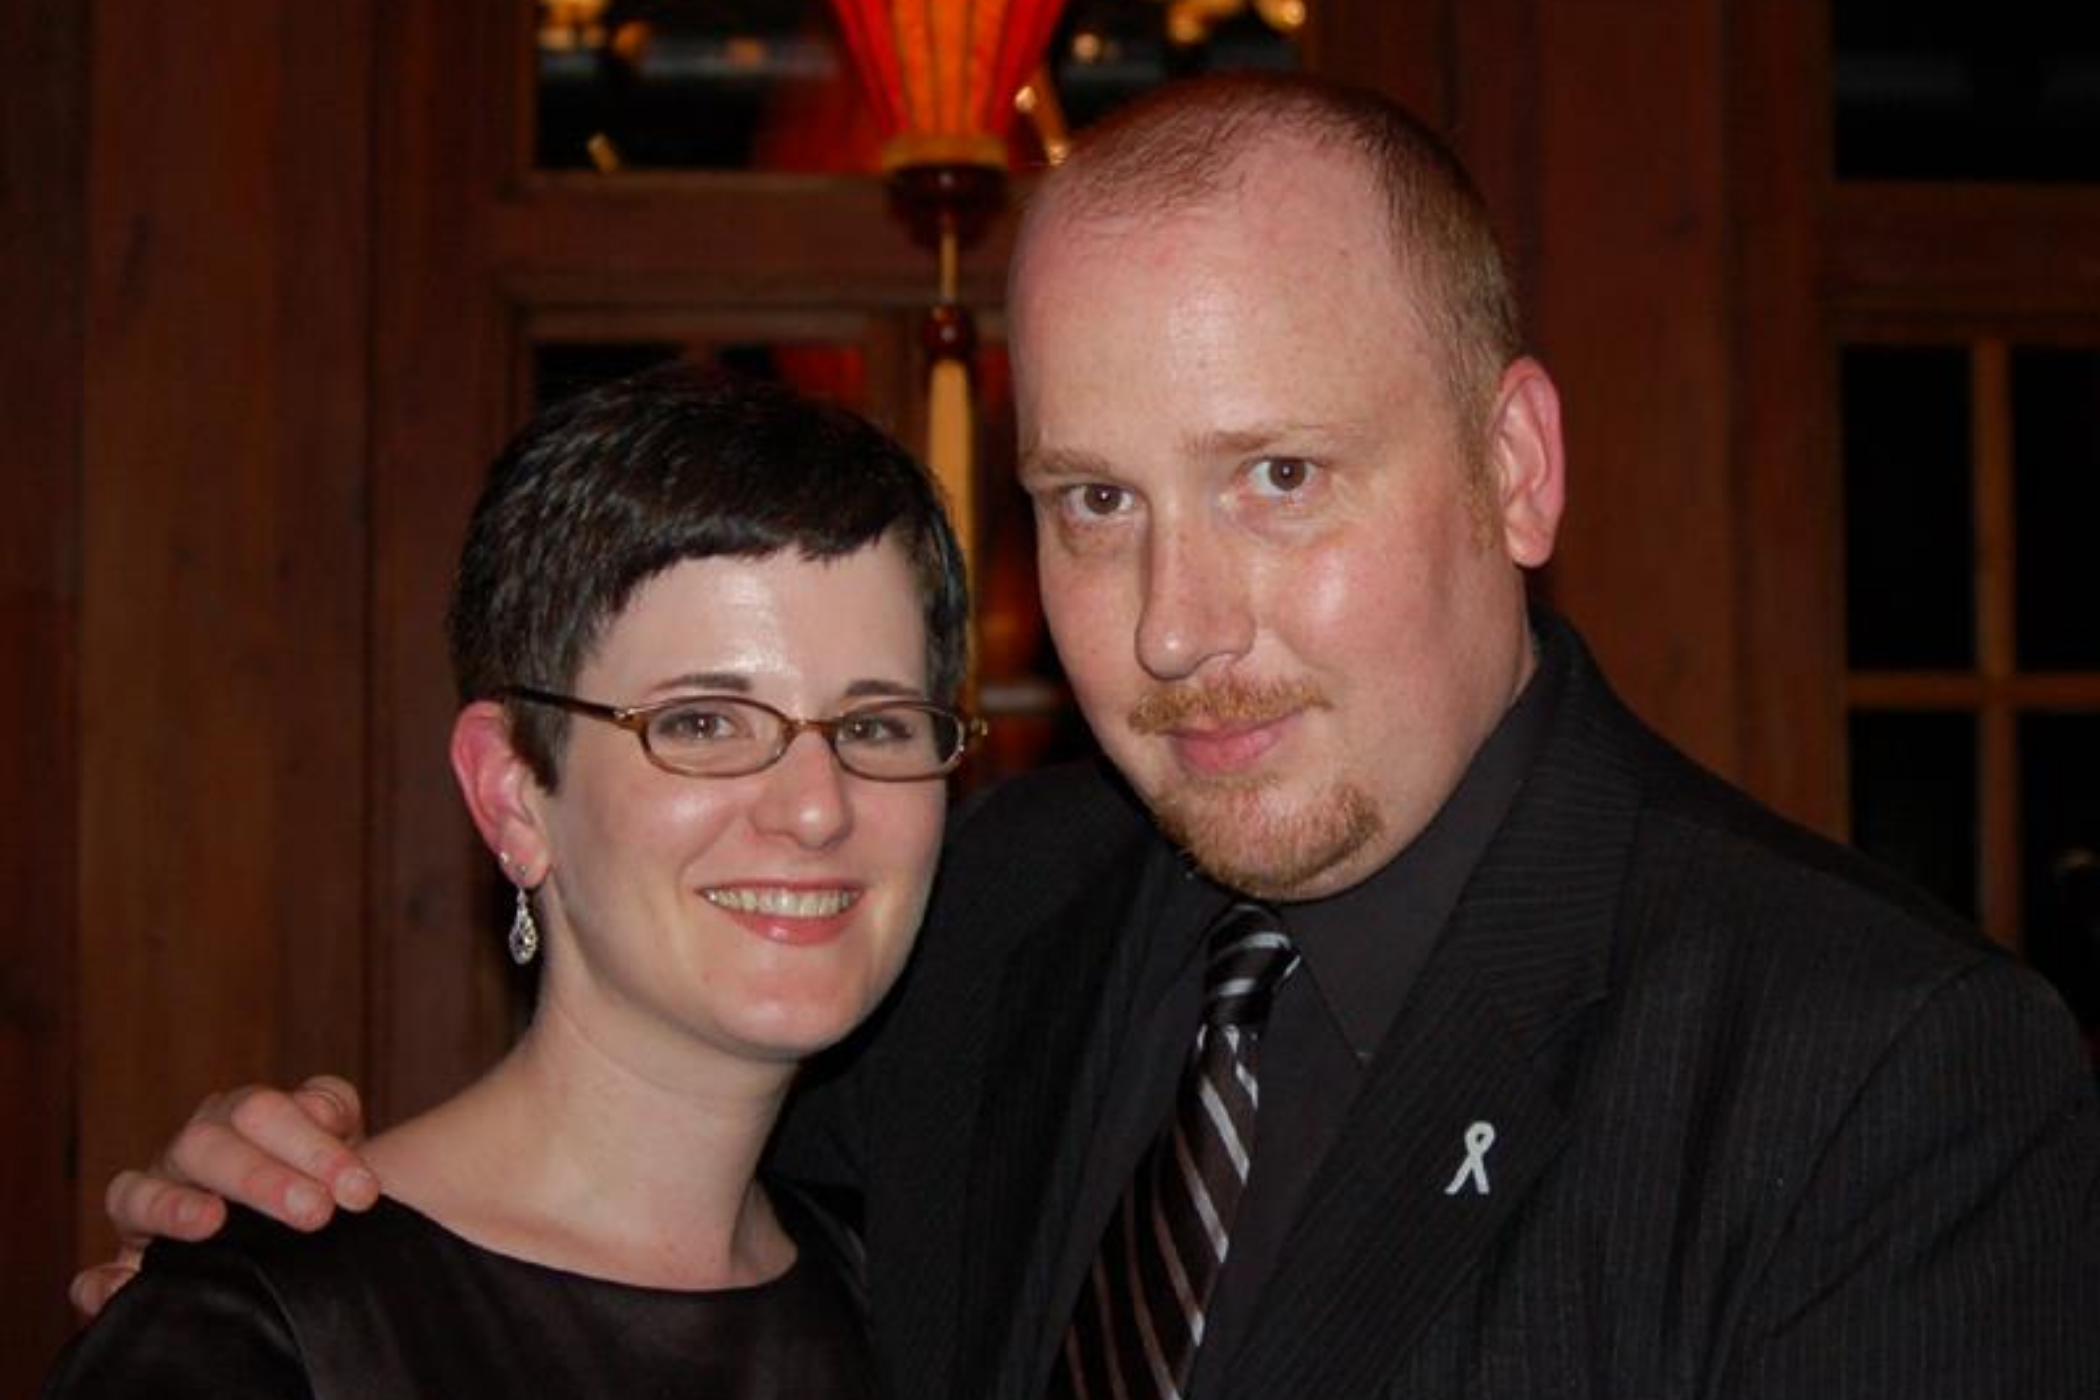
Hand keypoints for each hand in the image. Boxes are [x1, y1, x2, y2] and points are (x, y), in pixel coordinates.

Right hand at [69, 1074, 377, 1316]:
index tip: (361, 1191)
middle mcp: (191, 1155)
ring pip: (138, 1193)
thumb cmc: (323, 1179)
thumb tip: (319, 1111)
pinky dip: (102, 1281)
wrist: (309, 1229)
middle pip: (205, 1146)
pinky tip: (123, 1288)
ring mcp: (153, 1205)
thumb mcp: (338, 1137)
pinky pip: (99, 1272)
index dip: (313, 1147)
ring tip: (213, 1223)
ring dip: (173, 1208)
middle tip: (316, 1213)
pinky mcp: (131, 1264)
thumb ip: (332, 1109)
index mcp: (240, 1118)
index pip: (263, 1112)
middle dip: (262, 1178)